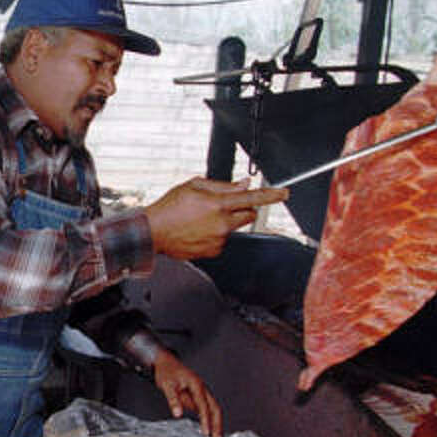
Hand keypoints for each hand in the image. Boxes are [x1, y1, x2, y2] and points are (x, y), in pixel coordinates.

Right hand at [145, 178, 287, 258]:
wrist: (153, 232)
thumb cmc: (169, 208)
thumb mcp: (194, 186)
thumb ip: (223, 186)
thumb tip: (242, 185)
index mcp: (218, 204)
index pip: (252, 198)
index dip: (271, 195)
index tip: (284, 193)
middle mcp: (221, 223)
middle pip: (248, 214)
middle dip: (242, 208)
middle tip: (223, 206)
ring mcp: (218, 239)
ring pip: (233, 228)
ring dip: (224, 222)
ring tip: (200, 219)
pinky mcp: (213, 251)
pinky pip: (222, 240)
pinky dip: (214, 234)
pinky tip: (197, 230)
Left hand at [154, 349, 222, 436]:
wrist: (166, 363)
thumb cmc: (166, 372)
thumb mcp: (166, 385)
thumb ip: (173, 400)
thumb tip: (178, 414)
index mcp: (197, 385)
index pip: (203, 406)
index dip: (205, 420)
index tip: (206, 433)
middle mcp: (203, 389)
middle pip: (215, 409)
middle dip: (217, 426)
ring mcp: (202, 393)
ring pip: (214, 410)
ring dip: (216, 425)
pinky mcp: (199, 397)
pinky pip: (208, 410)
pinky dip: (211, 421)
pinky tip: (210, 432)